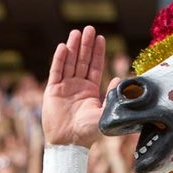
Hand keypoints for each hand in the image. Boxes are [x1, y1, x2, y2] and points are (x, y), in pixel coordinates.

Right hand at [42, 26, 110, 147]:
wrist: (69, 143)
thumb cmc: (89, 132)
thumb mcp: (106, 113)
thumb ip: (112, 96)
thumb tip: (119, 79)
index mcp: (90, 91)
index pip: (94, 67)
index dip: (97, 52)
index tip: (100, 38)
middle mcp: (77, 87)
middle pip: (82, 61)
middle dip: (86, 45)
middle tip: (89, 29)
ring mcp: (64, 87)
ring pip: (69, 63)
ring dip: (73, 47)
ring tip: (76, 32)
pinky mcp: (53, 91)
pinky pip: (56, 72)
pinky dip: (59, 59)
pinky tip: (63, 47)